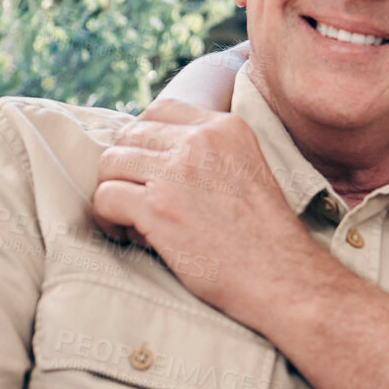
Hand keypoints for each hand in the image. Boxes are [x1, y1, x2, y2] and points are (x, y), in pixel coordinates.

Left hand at [92, 97, 316, 326]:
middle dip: (126, 168)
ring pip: (111, 162)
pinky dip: (107, 218)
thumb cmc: (266, 238)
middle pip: (130, 135)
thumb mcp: (250, 170)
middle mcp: (201, 141)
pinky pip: (106, 197)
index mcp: (226, 127)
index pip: (161, 110)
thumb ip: (212, 153)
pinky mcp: (158, 207)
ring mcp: (177, 172)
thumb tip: (158, 154)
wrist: (282, 278)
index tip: (150, 170)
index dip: (146, 141)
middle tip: (137, 198)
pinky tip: (126, 235)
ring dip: (114, 191)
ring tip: (130, 219)